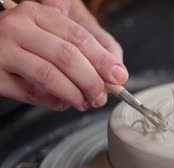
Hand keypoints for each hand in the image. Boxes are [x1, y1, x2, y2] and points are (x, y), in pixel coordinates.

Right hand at [0, 1, 127, 110]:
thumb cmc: (22, 41)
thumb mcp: (49, 31)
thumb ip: (81, 46)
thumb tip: (115, 73)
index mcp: (36, 14)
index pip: (78, 37)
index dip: (102, 59)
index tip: (118, 76)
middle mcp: (18, 28)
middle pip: (67, 56)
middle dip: (91, 81)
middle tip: (102, 96)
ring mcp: (2, 51)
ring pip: (49, 76)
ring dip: (74, 94)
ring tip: (85, 102)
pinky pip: (31, 94)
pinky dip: (53, 102)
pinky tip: (62, 103)